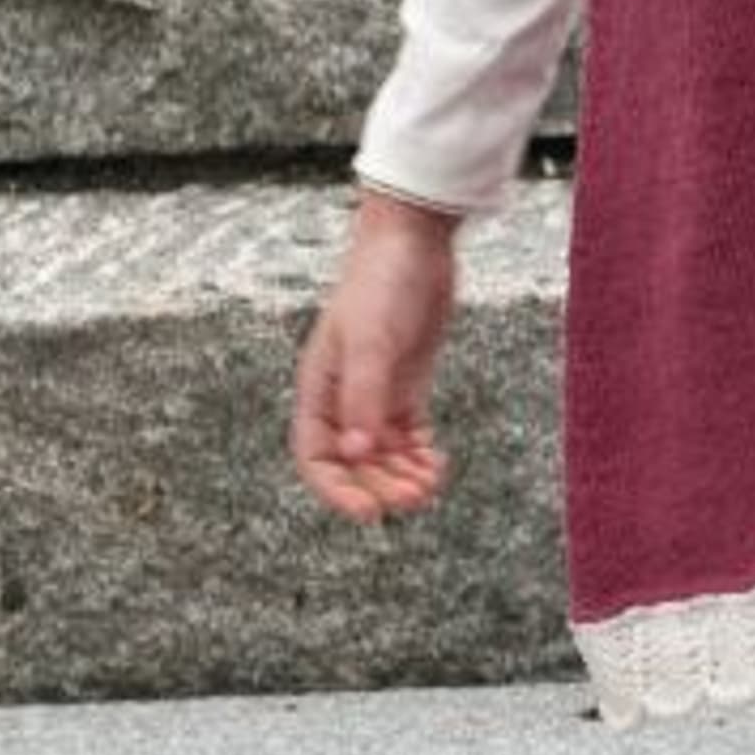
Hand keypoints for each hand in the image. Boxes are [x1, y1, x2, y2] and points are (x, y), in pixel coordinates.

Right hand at [291, 197, 456, 519]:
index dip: (338, 490)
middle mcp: (343, 398)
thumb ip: (365, 396)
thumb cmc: (380, 283)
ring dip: (404, 476)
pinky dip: (420, 455)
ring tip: (431, 483)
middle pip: (355, 464)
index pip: (317, 457)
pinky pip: (407, 436)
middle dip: (382, 486)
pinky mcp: (405, 384)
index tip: (369, 514)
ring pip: (384, 455)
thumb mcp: (371, 341)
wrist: (413, 241)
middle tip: (416, 497)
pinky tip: (437, 463)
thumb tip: (359, 453)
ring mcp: (375, 392)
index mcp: (320, 389)